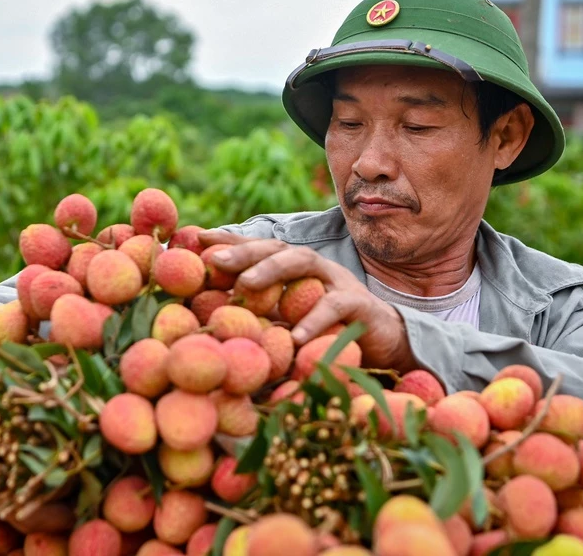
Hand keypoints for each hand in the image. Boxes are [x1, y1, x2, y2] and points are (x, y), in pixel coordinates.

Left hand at [198, 230, 416, 372]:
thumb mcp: (289, 319)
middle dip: (245, 251)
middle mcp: (314, 267)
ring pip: (304, 263)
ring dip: (272, 271)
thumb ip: (262, 312)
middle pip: (277, 248)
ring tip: (245, 285)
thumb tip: (214, 313)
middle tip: (216, 260)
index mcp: (295, 269)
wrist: (383, 344)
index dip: (231, 241)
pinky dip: (313, 320)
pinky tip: (293, 336)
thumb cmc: (327, 332)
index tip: (199, 238)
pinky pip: (334, 306)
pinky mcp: (359, 304)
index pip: (260, 248)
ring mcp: (337, 281)